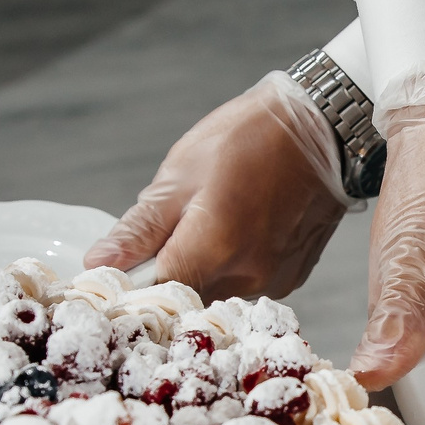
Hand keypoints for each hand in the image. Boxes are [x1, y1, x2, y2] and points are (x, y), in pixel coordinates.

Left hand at [87, 73, 349, 299]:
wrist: (324, 127)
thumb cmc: (252, 137)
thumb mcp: (182, 173)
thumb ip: (140, 229)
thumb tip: (99, 264)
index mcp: (213, 249)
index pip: (153, 294)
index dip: (132, 284)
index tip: (122, 266)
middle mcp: (247, 275)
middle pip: (185, 297)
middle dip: (166, 272)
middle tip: (168, 230)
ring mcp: (273, 279)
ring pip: (214, 292)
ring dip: (200, 268)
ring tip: (209, 220)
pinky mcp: (290, 276)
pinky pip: (244, 283)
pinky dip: (231, 264)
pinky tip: (237, 227)